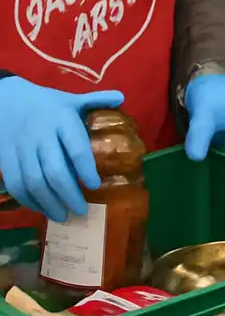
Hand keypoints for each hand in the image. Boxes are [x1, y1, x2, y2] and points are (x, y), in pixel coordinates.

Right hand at [0, 78, 122, 222]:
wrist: (6, 100)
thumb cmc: (46, 103)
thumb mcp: (71, 99)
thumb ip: (96, 100)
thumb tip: (122, 98)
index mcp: (63, 120)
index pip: (76, 147)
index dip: (86, 169)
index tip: (95, 185)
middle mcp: (42, 136)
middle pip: (55, 170)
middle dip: (69, 194)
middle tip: (81, 211)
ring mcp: (22, 148)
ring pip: (34, 181)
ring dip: (49, 202)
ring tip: (63, 216)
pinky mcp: (6, 158)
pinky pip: (16, 183)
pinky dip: (29, 200)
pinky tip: (42, 208)